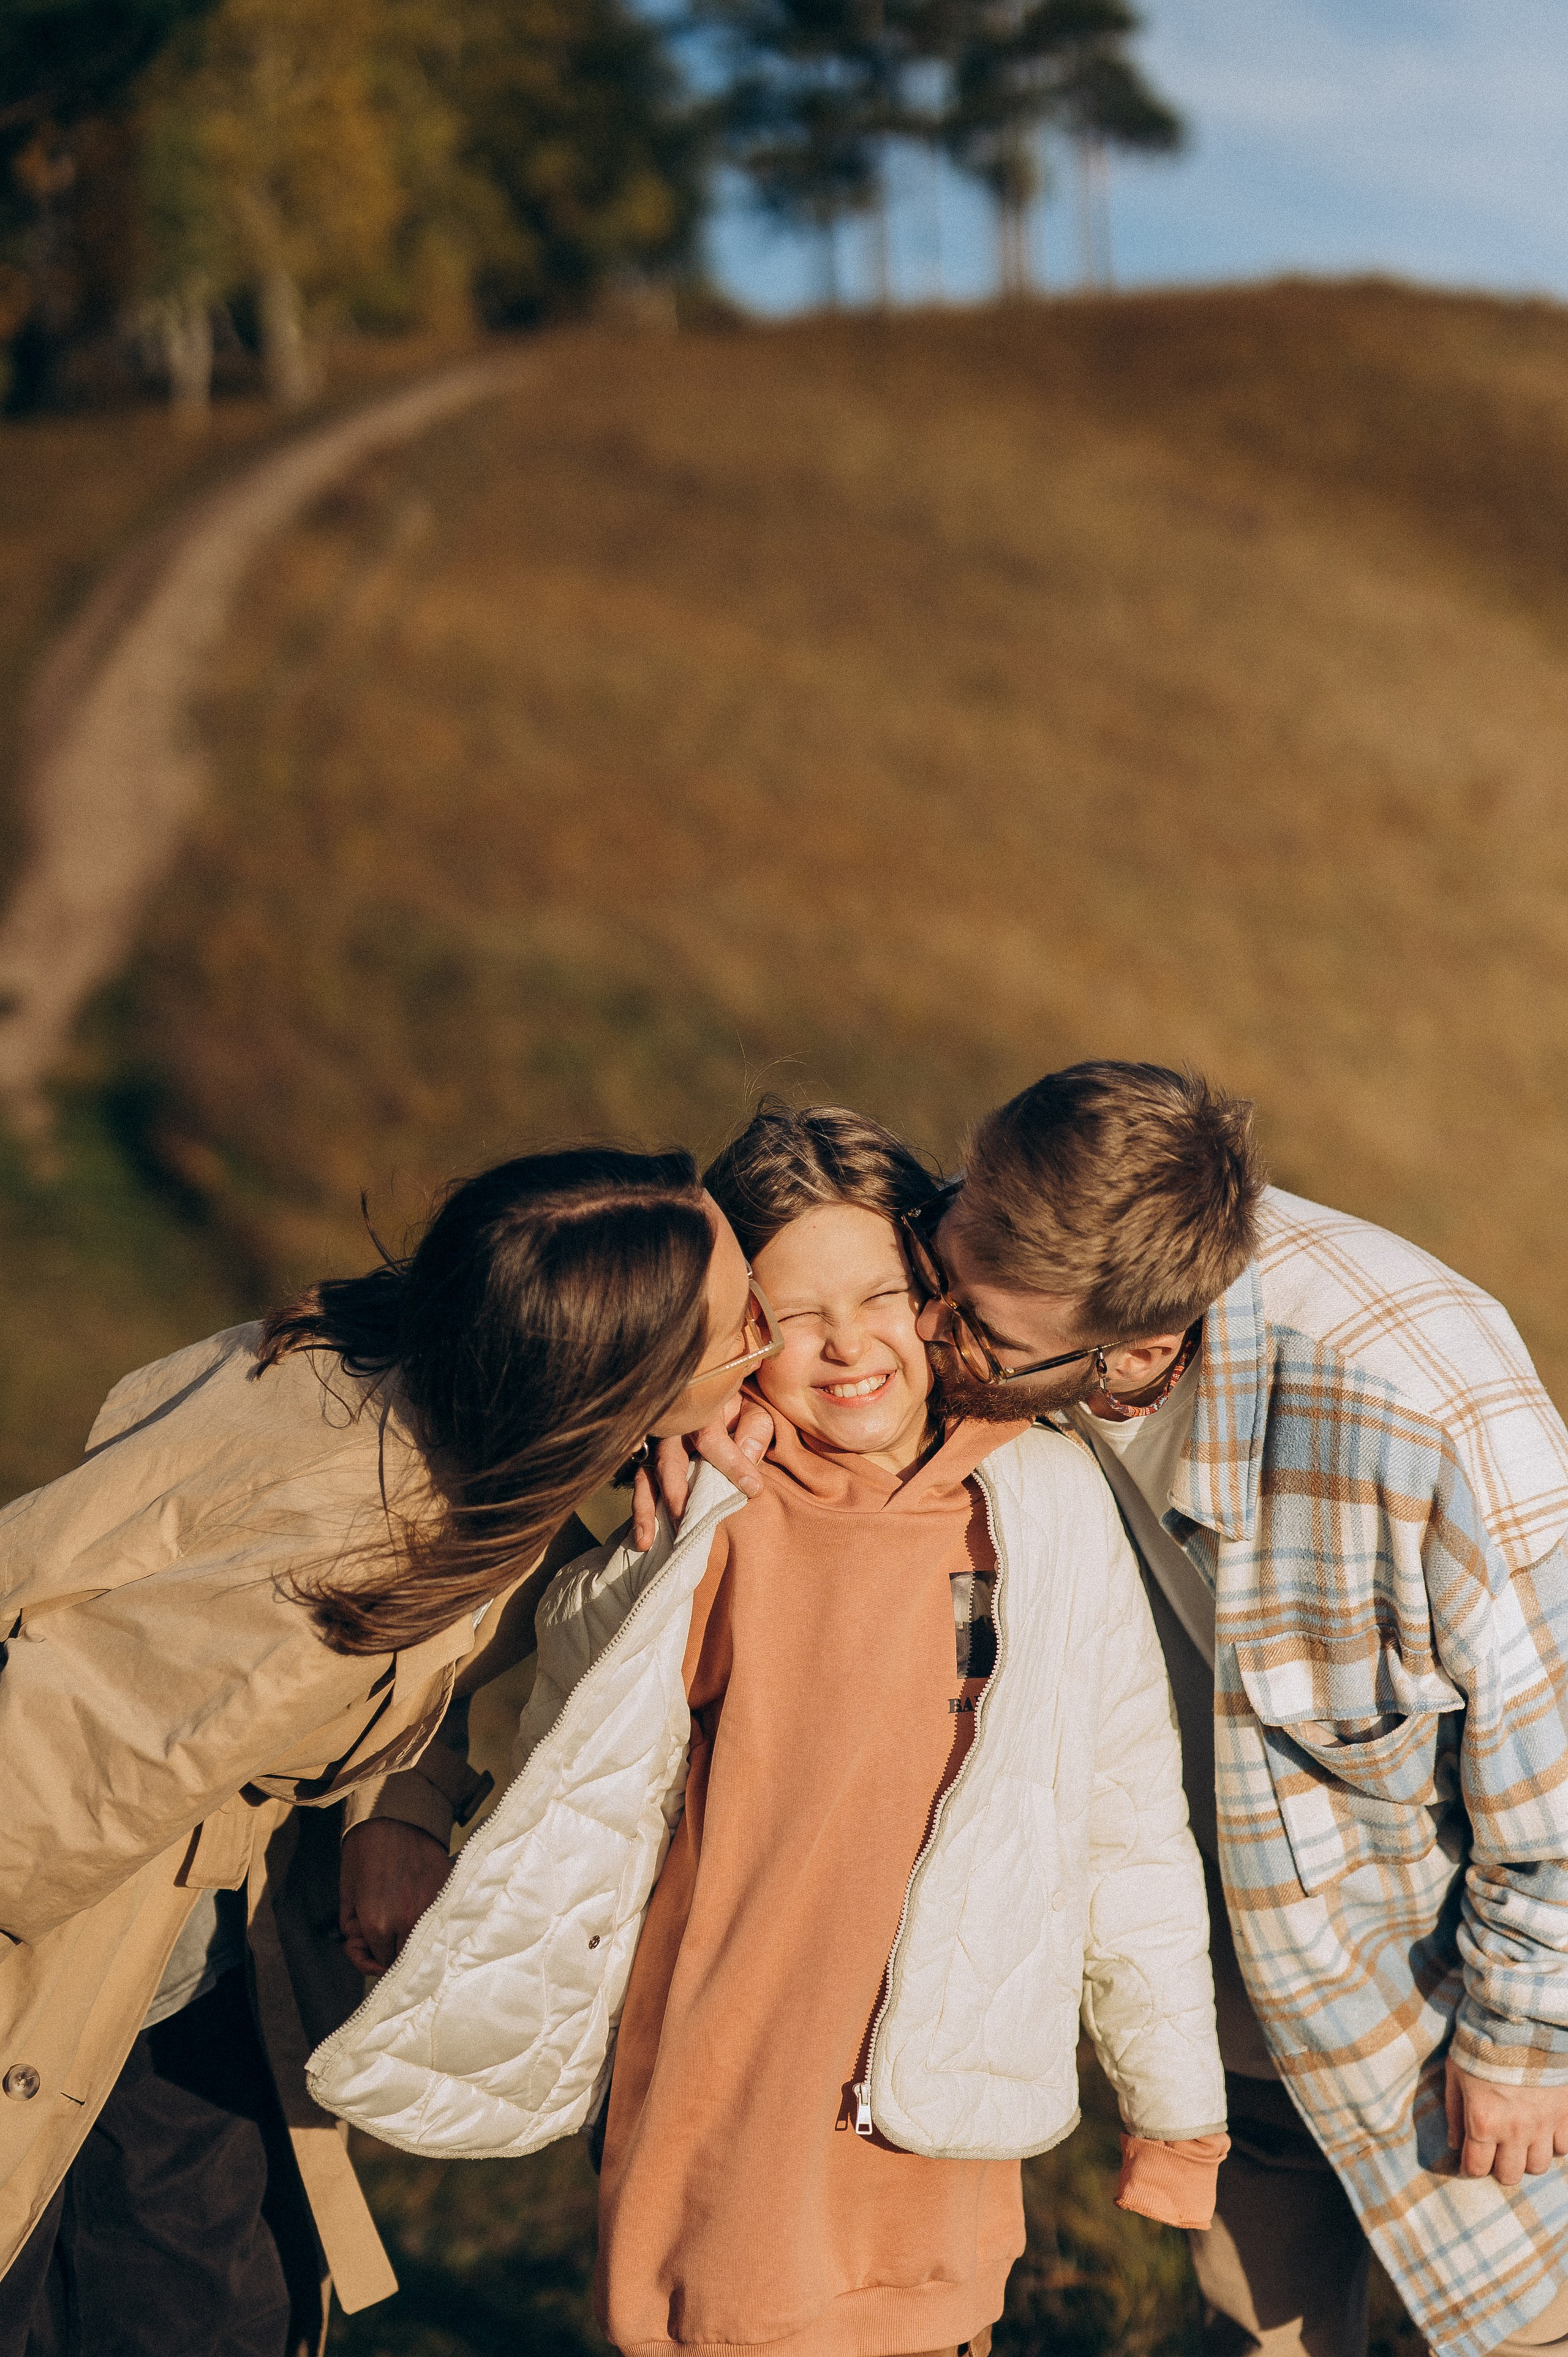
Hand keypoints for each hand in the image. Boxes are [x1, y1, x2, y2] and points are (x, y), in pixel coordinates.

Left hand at [339, 1819, 451, 1974]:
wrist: (393, 1816)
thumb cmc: (364, 1852)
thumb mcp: (347, 1895)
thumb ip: (354, 1930)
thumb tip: (365, 1948)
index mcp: (377, 1925)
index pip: (379, 1962)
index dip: (369, 1954)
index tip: (365, 1942)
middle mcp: (407, 1922)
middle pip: (403, 1960)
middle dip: (390, 1951)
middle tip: (382, 1934)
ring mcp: (431, 1909)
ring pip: (424, 1945)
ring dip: (412, 1939)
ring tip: (401, 1919)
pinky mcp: (446, 1894)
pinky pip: (440, 1922)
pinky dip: (430, 1921)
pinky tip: (419, 1906)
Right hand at [630, 1397, 773, 1547]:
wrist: (711, 1390)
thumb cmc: (738, 1405)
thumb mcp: (753, 1407)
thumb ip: (755, 1428)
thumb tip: (748, 1455)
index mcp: (700, 1410)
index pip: (710, 1438)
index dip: (731, 1463)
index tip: (752, 1489)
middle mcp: (672, 1428)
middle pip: (669, 1462)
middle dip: (677, 1496)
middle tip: (687, 1526)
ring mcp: (656, 1444)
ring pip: (647, 1476)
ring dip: (646, 1509)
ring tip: (646, 1541)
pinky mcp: (649, 1459)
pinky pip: (641, 1484)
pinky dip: (640, 1510)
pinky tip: (641, 1537)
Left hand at [1446, 2057, 1567, 2185]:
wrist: (1519, 2022)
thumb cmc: (1480, 2045)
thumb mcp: (1455, 2075)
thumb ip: (1454, 2113)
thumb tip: (1454, 2144)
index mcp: (1484, 2122)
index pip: (1476, 2168)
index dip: (1469, 2168)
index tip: (1469, 2161)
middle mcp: (1514, 2131)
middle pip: (1509, 2175)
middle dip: (1498, 2167)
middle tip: (1494, 2151)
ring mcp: (1542, 2124)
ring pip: (1537, 2166)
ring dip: (1525, 2158)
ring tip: (1519, 2141)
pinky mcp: (1564, 2114)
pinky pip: (1562, 2148)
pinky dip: (1552, 2144)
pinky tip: (1542, 2129)